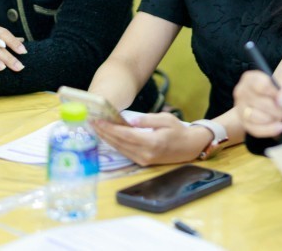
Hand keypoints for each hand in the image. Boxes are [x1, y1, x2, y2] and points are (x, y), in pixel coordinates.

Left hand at [92, 113, 211, 165]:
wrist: (189, 147)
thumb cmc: (179, 130)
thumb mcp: (166, 119)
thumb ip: (148, 119)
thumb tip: (130, 121)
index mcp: (152, 143)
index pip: (125, 135)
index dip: (110, 128)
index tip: (98, 121)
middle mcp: (145, 154)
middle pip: (119, 143)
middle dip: (104, 133)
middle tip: (92, 123)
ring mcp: (143, 160)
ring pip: (120, 149)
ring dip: (107, 139)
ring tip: (96, 129)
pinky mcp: (142, 162)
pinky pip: (125, 152)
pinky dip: (115, 144)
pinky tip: (108, 137)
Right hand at [233, 70, 281, 137]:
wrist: (274, 104)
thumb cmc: (279, 94)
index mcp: (250, 78)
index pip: (261, 85)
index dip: (274, 93)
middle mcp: (242, 92)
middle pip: (259, 102)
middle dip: (276, 109)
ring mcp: (240, 108)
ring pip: (254, 116)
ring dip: (272, 118)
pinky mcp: (244, 123)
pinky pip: (255, 129)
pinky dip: (270, 129)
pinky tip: (280, 127)